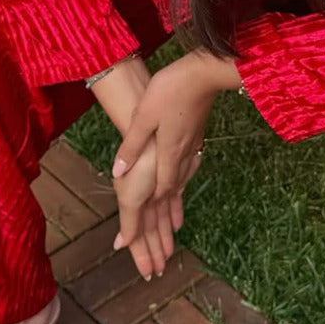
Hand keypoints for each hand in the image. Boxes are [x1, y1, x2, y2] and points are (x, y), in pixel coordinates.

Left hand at [111, 54, 217, 265]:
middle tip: (161, 251)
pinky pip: (188, 169)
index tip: (134, 241)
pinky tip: (183, 180)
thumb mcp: (144, 116)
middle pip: (170, 195)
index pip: (156, 193)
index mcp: (167, 154)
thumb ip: (132, 146)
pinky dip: (183, 182)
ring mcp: (192, 146)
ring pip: (181, 182)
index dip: (146, 214)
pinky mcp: (197, 136)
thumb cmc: (171, 90)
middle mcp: (182, 155)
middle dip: (162, 224)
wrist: (205, 72)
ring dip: (173, 205)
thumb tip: (119, 174)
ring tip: (173, 226)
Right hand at [111, 137, 186, 280]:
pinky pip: (173, 204)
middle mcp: (143, 200)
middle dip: (154, 252)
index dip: (142, 256)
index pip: (137, 238)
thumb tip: (120, 245)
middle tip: (160, 272)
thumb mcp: (130, 197)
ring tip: (169, 255)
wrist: (150, 135)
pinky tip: (178, 225)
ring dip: (165, 238)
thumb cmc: (138, 165)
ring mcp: (157, 190)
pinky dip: (174, 216)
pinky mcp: (172, 180)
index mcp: (132, 205)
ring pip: (161, 221)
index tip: (148, 275)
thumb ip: (128, 222)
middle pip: (150, 233)